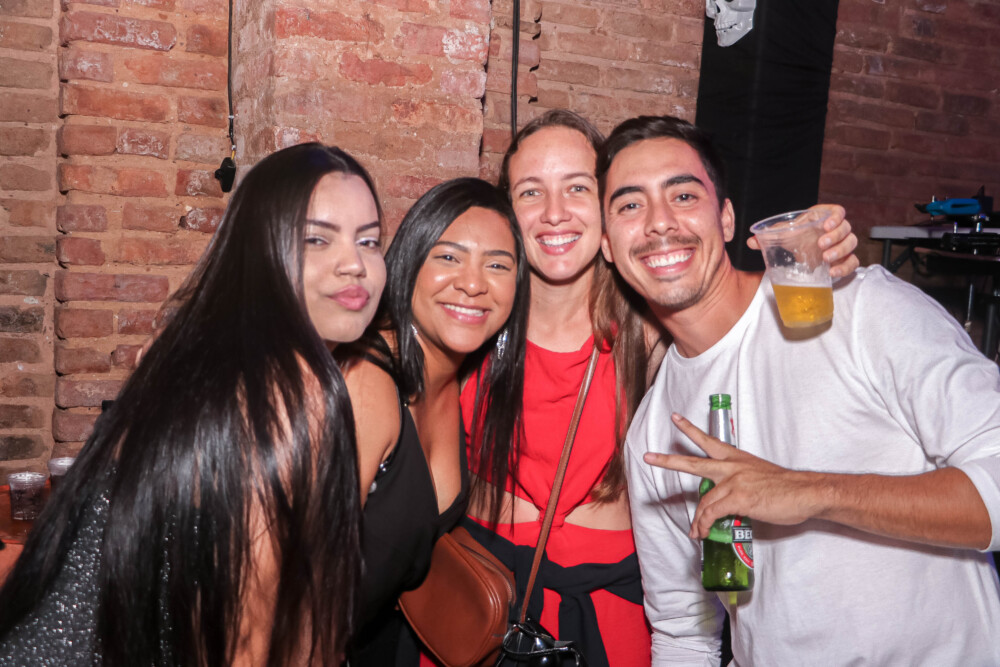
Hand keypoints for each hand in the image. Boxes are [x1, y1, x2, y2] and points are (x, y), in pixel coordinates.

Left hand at [643, 413, 824, 538]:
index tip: (676, 418)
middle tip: (648, 456)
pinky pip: (712, 513)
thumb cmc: (786, 488)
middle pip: (693, 463)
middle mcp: (731, 466)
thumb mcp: (759, 477)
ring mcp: (734, 481)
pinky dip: (704, 525)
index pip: (708, 441)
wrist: (805, 493)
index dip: (690, 429)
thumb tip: (729, 500)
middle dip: (668, 461)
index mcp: (737, 458)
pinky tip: (702, 532)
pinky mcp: (738, 498)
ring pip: (703, 501)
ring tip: (694, 532)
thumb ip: (740, 483)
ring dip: (697, 520)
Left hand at [746, 204, 858, 278]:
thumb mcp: (783, 235)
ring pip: (852, 243)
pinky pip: (853, 262)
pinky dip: (846, 267)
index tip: (826, 224)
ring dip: (841, 250)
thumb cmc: (795, 238)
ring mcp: (841, 245)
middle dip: (836, 236)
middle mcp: (835, 230)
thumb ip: (769, 236)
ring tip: (826, 258)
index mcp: (822, 218)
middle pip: (846, 228)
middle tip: (821, 244)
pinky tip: (833, 272)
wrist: (802, 252)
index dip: (836, 216)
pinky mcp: (844, 260)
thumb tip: (751, 241)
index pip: (837, 211)